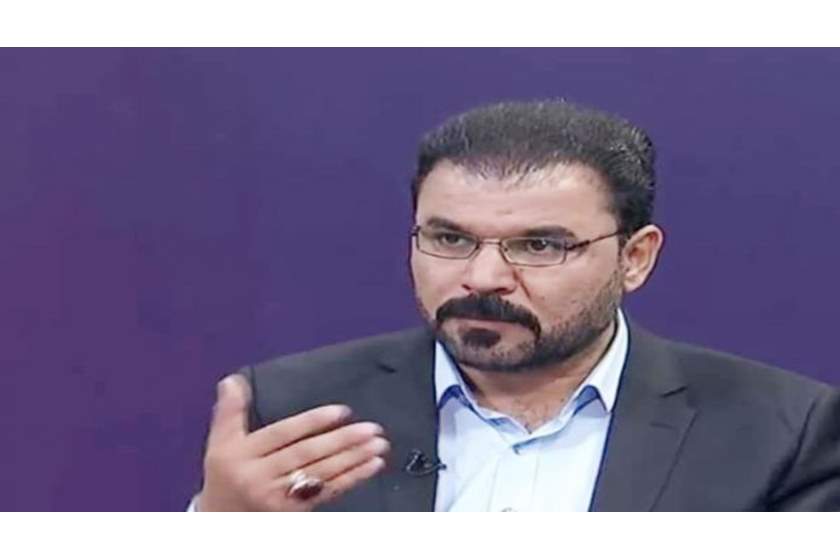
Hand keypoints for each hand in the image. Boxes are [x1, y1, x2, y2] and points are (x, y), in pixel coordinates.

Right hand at [197, 374, 388, 510]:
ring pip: (321, 474)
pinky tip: (372, 466)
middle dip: (342, 441)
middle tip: (371, 428)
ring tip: (378, 445)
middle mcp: (262, 477)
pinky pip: (328, 493)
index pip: (283, 435)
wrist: (220, 525)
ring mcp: (280, 498)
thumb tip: (233, 380)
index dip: (312, 422)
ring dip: (354, 459)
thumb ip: (229, 412)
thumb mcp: (219, 444)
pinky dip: (352, 479)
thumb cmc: (224, 479)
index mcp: (244, 455)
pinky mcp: (296, 512)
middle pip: (307, 455)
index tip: (342, 411)